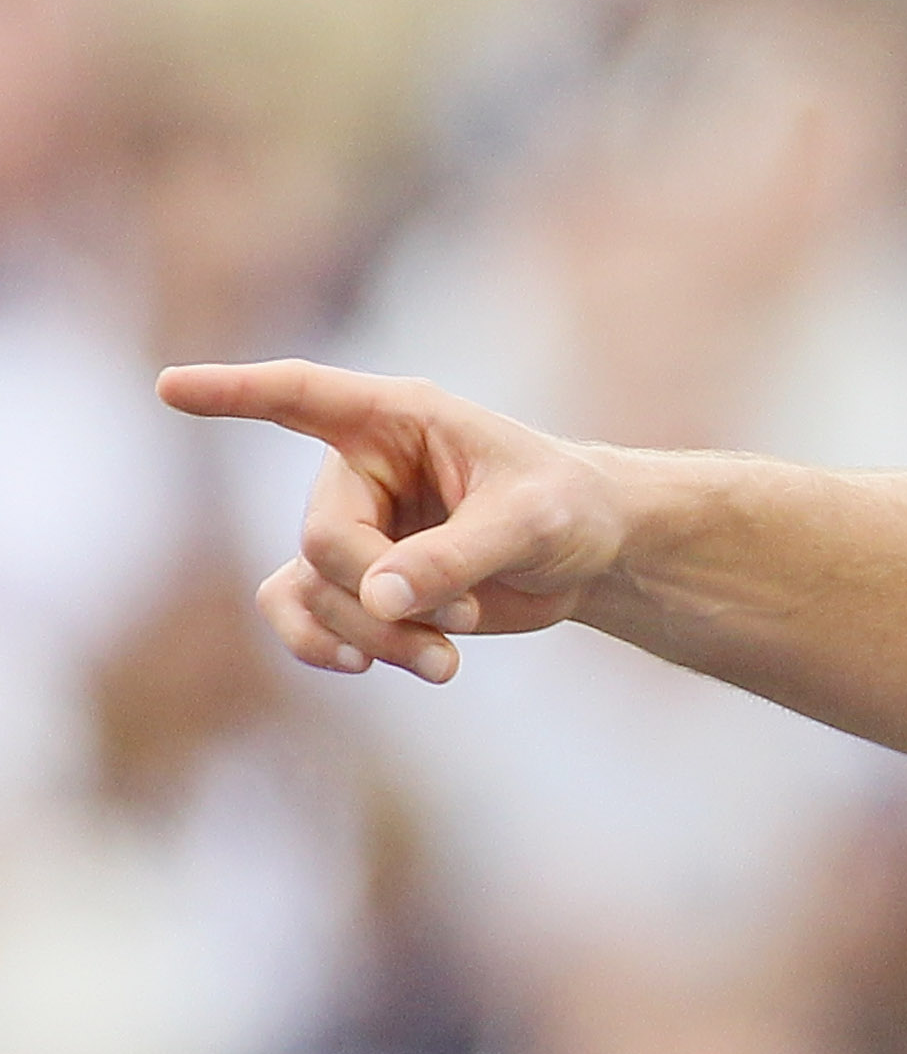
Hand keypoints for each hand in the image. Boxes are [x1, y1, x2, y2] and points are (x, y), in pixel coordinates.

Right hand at [157, 361, 627, 684]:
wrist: (590, 551)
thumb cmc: (567, 509)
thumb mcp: (531, 523)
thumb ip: (456, 556)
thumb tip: (377, 597)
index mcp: (398, 420)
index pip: (301, 396)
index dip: (234, 393)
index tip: (170, 387)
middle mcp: (361, 469)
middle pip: (324, 540)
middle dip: (382, 595)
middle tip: (464, 620)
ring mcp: (354, 526)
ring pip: (314, 590)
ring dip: (372, 636)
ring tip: (446, 665)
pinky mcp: (360, 580)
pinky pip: (303, 613)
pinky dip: (325, 646)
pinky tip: (366, 666)